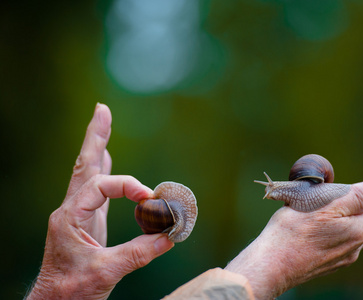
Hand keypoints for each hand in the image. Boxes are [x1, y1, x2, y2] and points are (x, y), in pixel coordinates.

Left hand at [27, 104, 173, 299]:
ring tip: (103, 122)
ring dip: (97, 146)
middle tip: (102, 109)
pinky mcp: (85, 221)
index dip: (127, 186)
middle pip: (84, 164)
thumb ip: (140, 252)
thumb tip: (170, 235)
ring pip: (88, 172)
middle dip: (95, 136)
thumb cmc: (72, 290)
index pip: (101, 186)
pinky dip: (103, 168)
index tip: (150, 198)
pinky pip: (96, 187)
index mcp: (70, 217)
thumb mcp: (107, 271)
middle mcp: (71, 209)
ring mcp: (77, 213)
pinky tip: (107, 157)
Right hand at [225, 181, 362, 299]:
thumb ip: (354, 197)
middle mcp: (354, 247)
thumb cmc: (293, 231)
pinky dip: (348, 236)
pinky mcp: (329, 265)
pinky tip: (338, 233)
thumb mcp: (323, 205)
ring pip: (361, 238)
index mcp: (357, 229)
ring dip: (362, 224)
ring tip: (360, 214)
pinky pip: (347, 248)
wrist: (273, 264)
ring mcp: (342, 258)